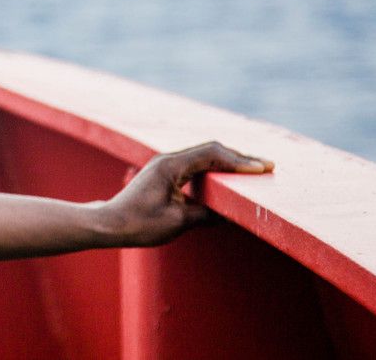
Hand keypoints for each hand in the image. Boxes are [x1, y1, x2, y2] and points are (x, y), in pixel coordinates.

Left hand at [99, 141, 273, 246]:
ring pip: (204, 155)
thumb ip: (206, 214)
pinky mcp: (164, 173)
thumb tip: (230, 213)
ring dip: (228, 162)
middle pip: (210, 150)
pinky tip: (228, 178)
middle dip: (239, 158)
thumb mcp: (177, 222)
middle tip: (267, 167)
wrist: (109, 223)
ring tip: (254, 170)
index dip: (239, 161)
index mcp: (170, 166)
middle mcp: (168, 160)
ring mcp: (165, 164)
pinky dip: (215, 168)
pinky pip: (195, 164)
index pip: (212, 155)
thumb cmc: (139, 224)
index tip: (262, 169)